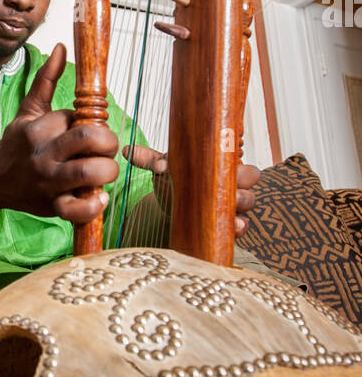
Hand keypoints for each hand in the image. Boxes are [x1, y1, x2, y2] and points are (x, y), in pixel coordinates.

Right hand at [0, 42, 119, 222]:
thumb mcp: (29, 111)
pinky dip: (94, 205)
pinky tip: (97, 197)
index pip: (81, 119)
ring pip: (90, 172)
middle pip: (91, 139)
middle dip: (108, 144)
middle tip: (105, 150)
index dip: (94, 124)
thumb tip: (61, 48)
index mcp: (41, 128)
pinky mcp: (51, 206)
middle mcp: (45, 154)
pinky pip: (78, 209)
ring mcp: (48, 181)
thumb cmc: (17, 145)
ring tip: (102, 172)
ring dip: (106, 172)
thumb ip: (46, 80)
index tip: (91, 132)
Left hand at [121, 144, 259, 237]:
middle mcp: (232, 182)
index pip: (236, 150)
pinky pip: (240, 226)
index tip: (221, 154)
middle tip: (225, 182)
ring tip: (228, 206)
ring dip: (240, 202)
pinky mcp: (228, 224)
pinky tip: (233, 226)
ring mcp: (232, 204)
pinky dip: (237, 226)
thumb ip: (149, 160)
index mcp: (220, 163)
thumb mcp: (163, 168)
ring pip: (247, 200)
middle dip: (241, 178)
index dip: (233, 154)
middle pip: (249, 177)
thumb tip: (127, 150)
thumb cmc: (174, 182)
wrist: (173, 208)